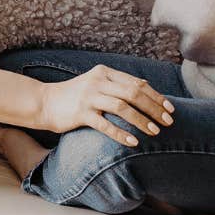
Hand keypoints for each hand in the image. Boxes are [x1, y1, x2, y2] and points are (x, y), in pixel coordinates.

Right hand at [36, 64, 175, 144]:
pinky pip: (105, 124)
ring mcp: (89, 97)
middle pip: (134, 93)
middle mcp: (98, 82)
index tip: (170, 109)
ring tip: (154, 132)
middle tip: (167, 123)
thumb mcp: (96, 84)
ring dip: (141, 121)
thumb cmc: (74, 96)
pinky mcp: (80, 113)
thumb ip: (118, 85)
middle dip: (154, 109)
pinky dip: (120, 133)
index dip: (156, 97)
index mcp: (105, 73)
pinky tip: (133, 142)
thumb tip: (146, 88)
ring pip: (122, 108)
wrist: (44, 102)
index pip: (137, 83)